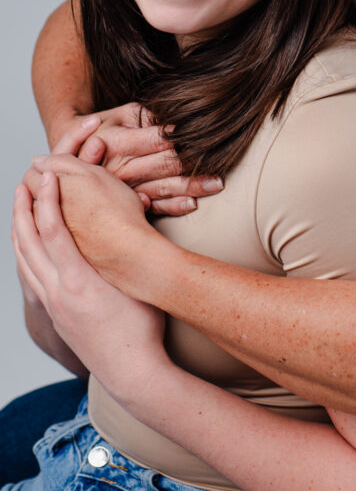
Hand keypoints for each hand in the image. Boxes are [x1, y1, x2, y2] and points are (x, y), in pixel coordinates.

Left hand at [13, 172, 166, 401]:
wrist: (131, 371)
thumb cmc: (143, 326)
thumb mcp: (137, 282)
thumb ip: (124, 252)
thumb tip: (131, 215)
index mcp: (79, 280)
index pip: (54, 230)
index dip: (48, 199)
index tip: (48, 176)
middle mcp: (58, 292)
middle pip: (29, 243)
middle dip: (23, 210)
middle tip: (23, 184)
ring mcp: (53, 305)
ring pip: (24, 261)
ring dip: (18, 231)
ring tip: (19, 209)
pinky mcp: (54, 315)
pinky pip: (29, 278)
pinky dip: (23, 255)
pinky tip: (26, 248)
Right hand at [51, 105, 222, 214]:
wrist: (74, 159)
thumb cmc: (106, 129)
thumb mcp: (121, 114)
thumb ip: (146, 115)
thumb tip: (174, 117)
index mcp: (117, 142)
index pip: (154, 140)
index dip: (178, 137)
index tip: (202, 133)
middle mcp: (121, 168)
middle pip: (163, 165)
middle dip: (192, 162)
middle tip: (221, 160)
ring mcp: (124, 189)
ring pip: (162, 188)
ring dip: (191, 186)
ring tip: (217, 183)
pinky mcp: (128, 204)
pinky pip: (153, 208)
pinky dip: (173, 207)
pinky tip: (192, 204)